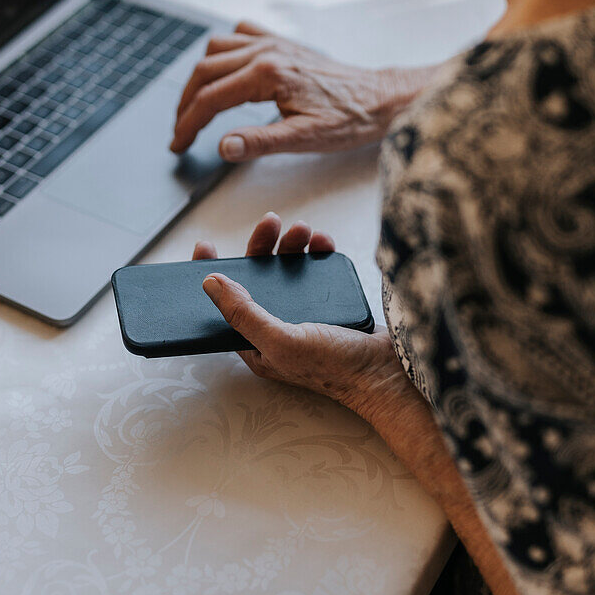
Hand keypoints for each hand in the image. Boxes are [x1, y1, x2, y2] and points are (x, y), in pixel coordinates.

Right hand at [172, 21, 435, 160]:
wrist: (379, 98)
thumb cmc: (349, 120)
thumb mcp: (304, 139)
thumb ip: (259, 142)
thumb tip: (222, 146)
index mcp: (268, 74)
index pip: (210, 98)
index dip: (188, 124)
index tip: (178, 145)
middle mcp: (266, 50)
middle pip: (205, 71)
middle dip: (186, 103)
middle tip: (181, 132)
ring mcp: (273, 42)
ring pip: (216, 49)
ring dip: (199, 77)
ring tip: (196, 107)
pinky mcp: (282, 42)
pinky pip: (240, 34)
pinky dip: (223, 51)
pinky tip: (224, 71)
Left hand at [192, 212, 399, 409]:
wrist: (389, 372)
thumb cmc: (335, 368)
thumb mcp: (281, 341)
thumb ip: (243, 313)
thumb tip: (210, 283)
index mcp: (256, 343)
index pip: (225, 305)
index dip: (214, 275)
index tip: (206, 245)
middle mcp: (276, 328)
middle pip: (258, 279)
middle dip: (262, 248)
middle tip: (271, 223)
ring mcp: (303, 315)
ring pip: (287, 271)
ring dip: (291, 246)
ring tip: (304, 231)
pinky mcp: (329, 305)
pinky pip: (316, 273)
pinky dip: (317, 254)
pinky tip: (323, 244)